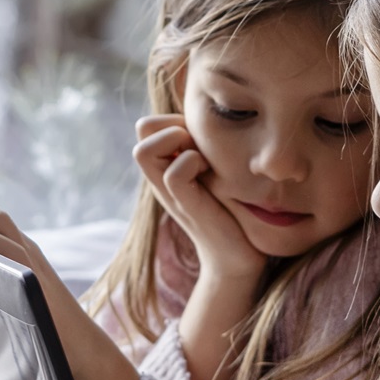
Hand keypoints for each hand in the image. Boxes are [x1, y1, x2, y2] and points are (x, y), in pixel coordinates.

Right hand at [131, 114, 264, 283]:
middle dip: (172, 125)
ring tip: (202, 157)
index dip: (173, 119)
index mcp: (166, 168)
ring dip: (178, 143)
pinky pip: (174, 174)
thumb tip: (219, 119)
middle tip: (198, 144)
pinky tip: (211, 173)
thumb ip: (208, 151)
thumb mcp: (217, 174)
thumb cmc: (232, 213)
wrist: (237, 260)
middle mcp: (161, 178)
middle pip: (142, 130)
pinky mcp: (186, 207)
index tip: (199, 138)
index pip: (148, 124)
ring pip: (144, 150)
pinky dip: (192, 164)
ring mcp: (169, 193)